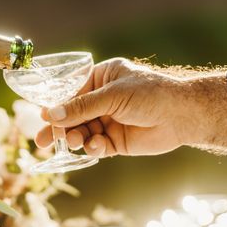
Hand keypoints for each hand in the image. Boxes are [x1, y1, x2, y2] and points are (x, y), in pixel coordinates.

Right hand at [35, 58, 226, 156]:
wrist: (183, 115)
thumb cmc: (151, 93)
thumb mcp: (112, 96)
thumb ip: (82, 107)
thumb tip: (51, 115)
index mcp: (101, 78)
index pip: (71, 92)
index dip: (56, 106)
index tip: (43, 117)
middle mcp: (103, 99)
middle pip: (73, 115)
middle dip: (60, 128)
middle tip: (43, 141)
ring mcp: (109, 120)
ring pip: (82, 132)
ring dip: (76, 138)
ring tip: (74, 142)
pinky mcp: (117, 141)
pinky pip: (97, 146)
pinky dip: (93, 148)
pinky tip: (96, 147)